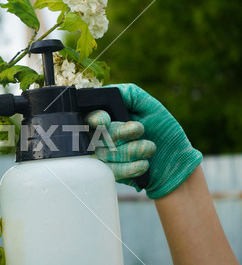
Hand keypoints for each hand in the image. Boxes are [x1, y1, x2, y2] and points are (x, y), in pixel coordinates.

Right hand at [87, 83, 201, 198]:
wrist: (176, 161)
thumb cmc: (163, 132)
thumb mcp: (150, 106)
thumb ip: (129, 94)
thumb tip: (109, 90)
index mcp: (107, 118)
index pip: (87, 116)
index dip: (95, 118)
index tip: (105, 120)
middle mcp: (101, 136)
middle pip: (97, 134)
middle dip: (122, 132)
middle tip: (140, 130)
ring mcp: (104, 156)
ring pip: (108, 153)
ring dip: (135, 149)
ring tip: (150, 147)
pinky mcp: (110, 173)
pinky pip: (113, 170)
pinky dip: (133, 167)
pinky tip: (145, 163)